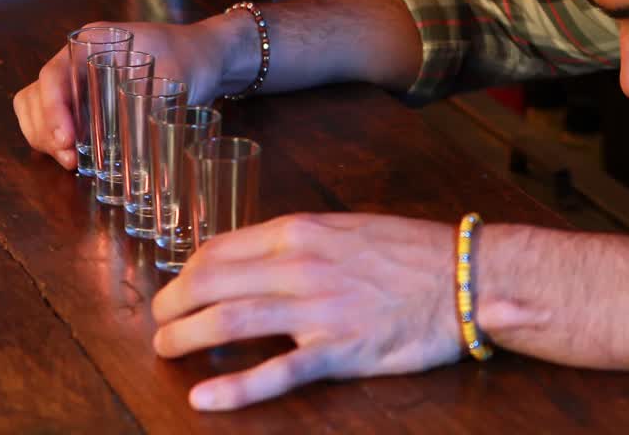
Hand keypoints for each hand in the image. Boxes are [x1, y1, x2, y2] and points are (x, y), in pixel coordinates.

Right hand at [12, 20, 225, 169]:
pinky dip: (58, 139)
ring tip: (71, 163)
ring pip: (38, 109)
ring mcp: (80, 82)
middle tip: (69, 159)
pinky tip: (75, 158)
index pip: (54, 75)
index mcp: (93, 43)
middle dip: (45, 129)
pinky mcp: (88, 102)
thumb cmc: (192, 56)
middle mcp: (78, 61)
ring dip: (46, 138)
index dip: (52, 109)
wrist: (207, 57)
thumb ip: (155, 101)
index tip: (66, 139)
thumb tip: (138, 138)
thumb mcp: (177, 75)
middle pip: (37, 95)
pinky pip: (58, 119)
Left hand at [151, 213, 463, 410]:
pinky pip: (277, 372)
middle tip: (160, 323)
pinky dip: (236, 389)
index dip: (188, 271)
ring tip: (166, 350)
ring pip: (231, 322)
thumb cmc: (415, 251)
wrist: (468, 276)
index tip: (180, 288)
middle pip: (213, 284)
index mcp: (302, 232)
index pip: (220, 249)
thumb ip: (302, 242)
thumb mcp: (350, 229)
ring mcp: (319, 310)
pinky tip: (204, 399)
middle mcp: (302, 266)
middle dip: (173, 305)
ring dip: (186, 337)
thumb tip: (256, 257)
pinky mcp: (340, 351)